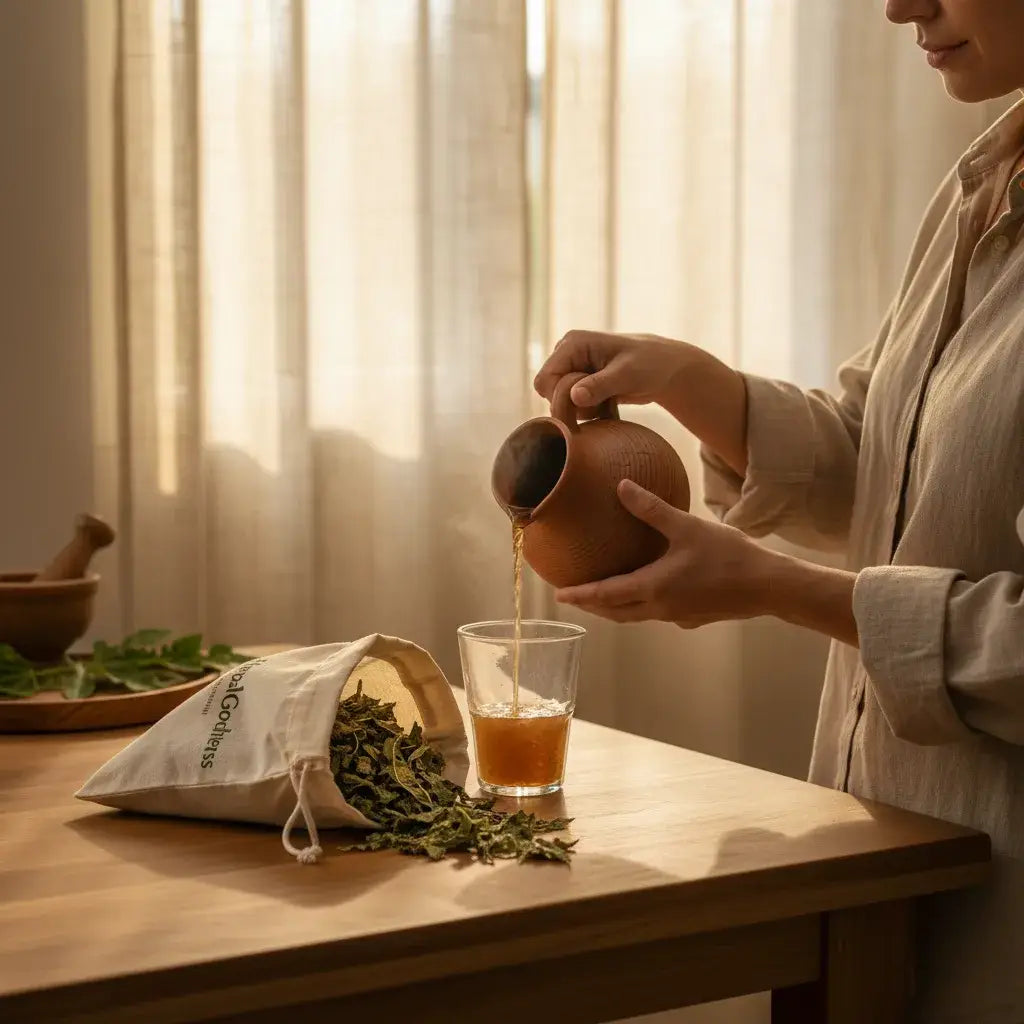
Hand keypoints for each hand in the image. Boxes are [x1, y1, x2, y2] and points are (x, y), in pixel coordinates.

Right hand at [534, 330, 694, 409]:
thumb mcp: (627, 375)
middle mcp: (567, 354)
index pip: (545, 380)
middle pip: (549, 393)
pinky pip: (572, 406)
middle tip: (601, 404)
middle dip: (571, 405)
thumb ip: (600, 385)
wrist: (666, 369)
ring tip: (608, 402)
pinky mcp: (580, 382)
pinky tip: (608, 404)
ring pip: (560, 402)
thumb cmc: (650, 364)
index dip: (560, 397)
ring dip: (582, 410)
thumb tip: (574, 396)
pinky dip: (588, 411)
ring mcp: (573, 368)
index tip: (587, 404)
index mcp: (572, 343)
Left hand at [554, 480, 770, 628]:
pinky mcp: (694, 616)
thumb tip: (621, 486)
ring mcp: (678, 616)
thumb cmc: (729, 556)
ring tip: (602, 596)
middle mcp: (660, 608)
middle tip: (573, 597)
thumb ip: (651, 509)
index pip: (606, 595)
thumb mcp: (687, 526)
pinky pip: (657, 613)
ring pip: (636, 615)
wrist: (770, 587)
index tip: (559, 595)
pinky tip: (647, 591)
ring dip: (615, 608)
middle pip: (617, 612)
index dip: (580, 595)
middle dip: (593, 606)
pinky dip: (641, 606)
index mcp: (654, 588)